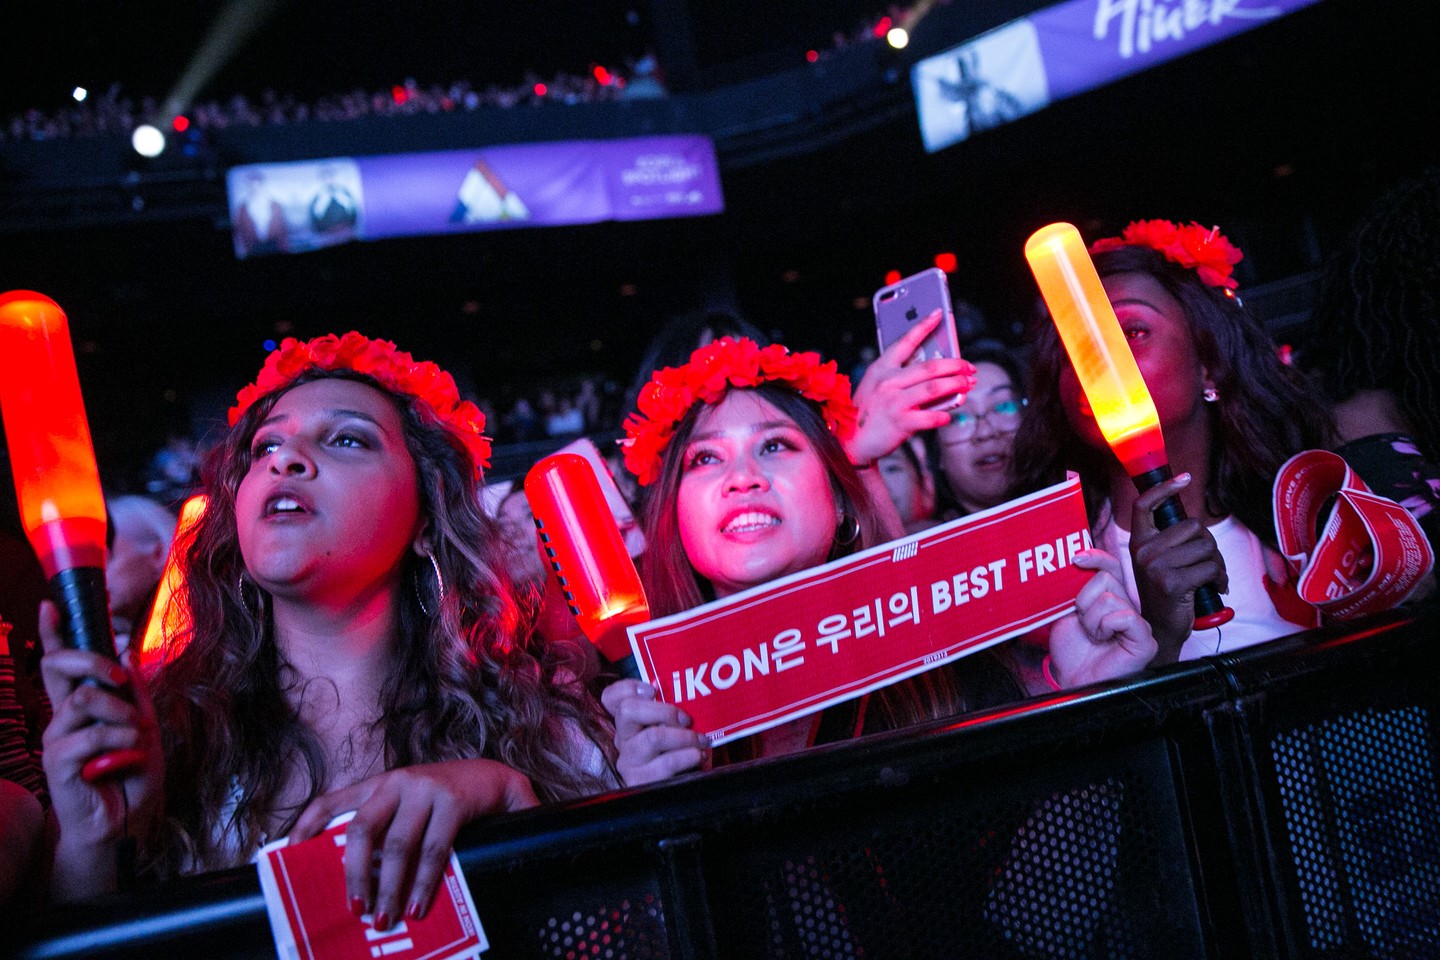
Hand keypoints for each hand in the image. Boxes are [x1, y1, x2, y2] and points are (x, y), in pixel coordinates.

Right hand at [39, 601, 163, 898]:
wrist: (123, 823)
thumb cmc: (131, 777)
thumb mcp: (143, 728)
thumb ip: (131, 694)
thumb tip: (124, 655)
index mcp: (81, 707)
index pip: (61, 664)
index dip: (54, 634)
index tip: (51, 604)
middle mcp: (63, 718)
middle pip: (60, 666)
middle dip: (90, 659)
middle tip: (118, 677)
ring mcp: (57, 738)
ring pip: (84, 699)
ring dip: (121, 714)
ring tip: (135, 737)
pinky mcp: (58, 761)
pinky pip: (89, 734)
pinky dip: (118, 743)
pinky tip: (123, 760)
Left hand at [289, 759, 537, 929]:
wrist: (494, 776)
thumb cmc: (447, 798)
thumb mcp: (410, 804)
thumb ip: (387, 828)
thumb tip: (356, 877)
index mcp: (379, 785)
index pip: (331, 801)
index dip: (306, 827)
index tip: (289, 856)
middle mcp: (397, 783)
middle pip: (360, 830)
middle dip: (354, 875)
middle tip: (353, 910)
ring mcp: (425, 790)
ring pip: (396, 845)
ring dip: (388, 887)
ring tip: (385, 919)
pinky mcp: (453, 802)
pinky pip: (433, 850)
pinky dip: (424, 883)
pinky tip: (419, 906)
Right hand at [601, 679, 707, 785]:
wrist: (677, 793)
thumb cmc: (676, 754)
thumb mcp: (668, 730)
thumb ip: (667, 713)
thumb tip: (690, 693)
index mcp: (627, 723)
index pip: (611, 698)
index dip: (628, 688)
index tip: (653, 690)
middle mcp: (622, 740)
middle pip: (628, 711)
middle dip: (663, 710)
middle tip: (686, 718)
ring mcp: (628, 761)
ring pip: (652, 737)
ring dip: (684, 737)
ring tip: (701, 741)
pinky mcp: (640, 782)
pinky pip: (666, 763)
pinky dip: (688, 756)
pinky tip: (699, 756)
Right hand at [847, 310, 976, 465]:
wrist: (849, 441)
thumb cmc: (867, 412)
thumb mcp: (876, 386)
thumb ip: (899, 377)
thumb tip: (935, 375)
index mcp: (881, 368)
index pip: (905, 341)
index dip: (923, 325)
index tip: (939, 313)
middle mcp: (887, 382)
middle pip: (930, 367)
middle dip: (955, 365)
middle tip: (970, 367)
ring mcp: (893, 402)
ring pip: (934, 387)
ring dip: (956, 384)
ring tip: (969, 384)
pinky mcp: (900, 422)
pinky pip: (930, 416)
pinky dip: (943, 415)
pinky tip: (949, 414)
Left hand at [1048, 549, 1157, 687]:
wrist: (1072, 678)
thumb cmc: (1072, 649)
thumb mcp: (1066, 611)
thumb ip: (1074, 587)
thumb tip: (1074, 559)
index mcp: (1112, 598)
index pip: (1111, 566)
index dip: (1096, 557)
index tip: (1075, 558)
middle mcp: (1129, 607)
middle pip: (1106, 578)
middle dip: (1084, 600)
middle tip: (1082, 622)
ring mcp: (1139, 623)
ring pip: (1111, 597)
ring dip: (1091, 619)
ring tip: (1093, 635)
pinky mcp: (1145, 640)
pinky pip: (1124, 616)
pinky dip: (1105, 626)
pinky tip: (1103, 640)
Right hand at [1129, 474, 1228, 662]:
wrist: (1159, 629)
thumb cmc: (1166, 593)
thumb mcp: (1157, 562)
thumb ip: (1168, 540)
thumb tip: (1192, 522)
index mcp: (1138, 542)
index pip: (1144, 505)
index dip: (1164, 488)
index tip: (1184, 478)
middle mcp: (1143, 551)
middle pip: (1193, 527)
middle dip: (1209, 544)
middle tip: (1207, 563)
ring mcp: (1156, 567)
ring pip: (1206, 547)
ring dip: (1217, 562)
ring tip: (1212, 576)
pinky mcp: (1172, 583)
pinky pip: (1210, 567)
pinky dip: (1221, 577)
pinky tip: (1217, 587)